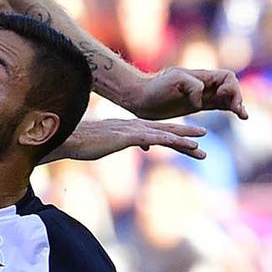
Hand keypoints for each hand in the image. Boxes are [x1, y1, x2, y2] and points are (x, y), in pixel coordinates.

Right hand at [56, 120, 206, 161]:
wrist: (68, 138)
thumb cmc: (82, 142)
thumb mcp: (106, 144)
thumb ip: (123, 142)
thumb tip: (140, 145)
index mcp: (127, 128)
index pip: (155, 131)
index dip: (173, 133)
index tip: (188, 137)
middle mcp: (132, 126)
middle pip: (164, 129)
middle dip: (184, 132)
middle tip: (204, 135)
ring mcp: (131, 130)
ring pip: (163, 134)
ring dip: (184, 138)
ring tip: (201, 144)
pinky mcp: (128, 136)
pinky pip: (155, 138)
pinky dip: (172, 140)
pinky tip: (185, 144)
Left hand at [128, 68, 247, 120]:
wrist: (139, 97)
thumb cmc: (155, 87)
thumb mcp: (174, 80)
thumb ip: (192, 86)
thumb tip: (201, 100)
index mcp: (201, 76)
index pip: (227, 78)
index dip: (232, 88)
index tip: (226, 98)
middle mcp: (204, 84)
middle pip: (231, 88)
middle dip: (238, 98)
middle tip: (238, 112)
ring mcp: (201, 95)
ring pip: (226, 98)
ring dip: (236, 105)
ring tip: (243, 116)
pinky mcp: (196, 106)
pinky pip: (218, 106)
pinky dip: (228, 109)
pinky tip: (236, 116)